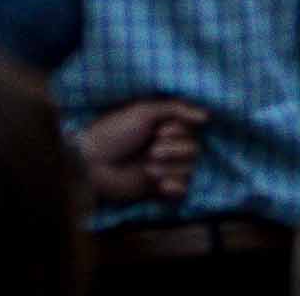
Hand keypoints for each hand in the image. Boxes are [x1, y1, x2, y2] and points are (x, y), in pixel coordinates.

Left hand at [77, 101, 206, 216]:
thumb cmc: (115, 130)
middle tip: (152, 151)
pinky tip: (162, 185)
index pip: (192, 130)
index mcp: (166, 127)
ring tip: (148, 168)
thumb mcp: (145, 111)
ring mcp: (164, 168)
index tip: (160, 131)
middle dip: (175, 150)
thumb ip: (177, 109)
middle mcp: (168, 147)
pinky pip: (183, 190)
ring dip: (171, 167)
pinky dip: (177, 187)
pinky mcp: (158, 188)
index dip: (180, 131)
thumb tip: (207, 116)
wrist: (92, 161)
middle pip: (194, 150)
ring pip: (189, 169)